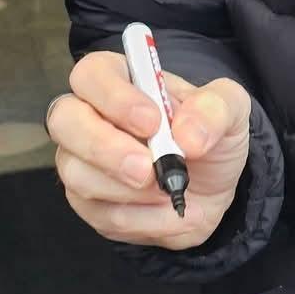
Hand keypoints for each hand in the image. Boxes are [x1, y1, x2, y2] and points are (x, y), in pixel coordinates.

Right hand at [48, 50, 250, 250]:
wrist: (211, 187)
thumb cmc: (208, 135)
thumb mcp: (230, 111)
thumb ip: (215, 109)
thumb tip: (187, 135)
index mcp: (119, 79)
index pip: (92, 74)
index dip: (114, 98)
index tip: (153, 122)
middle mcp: (88, 116)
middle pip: (64, 121)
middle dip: (105, 149)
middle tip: (148, 170)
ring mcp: (80, 160)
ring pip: (79, 175)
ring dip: (132, 192)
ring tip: (172, 189)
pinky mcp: (87, 202)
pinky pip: (103, 215)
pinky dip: (144, 219)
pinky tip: (167, 209)